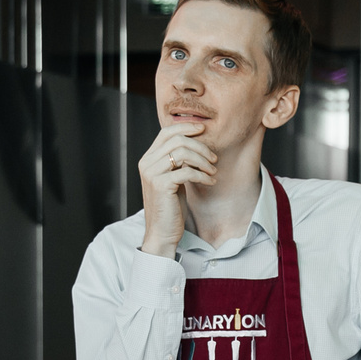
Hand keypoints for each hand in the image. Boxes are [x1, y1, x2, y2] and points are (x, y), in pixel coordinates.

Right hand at [135, 122, 214, 256]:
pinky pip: (187, 171)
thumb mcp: (173, 178)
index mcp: (148, 159)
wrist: (162, 232)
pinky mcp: (161, 185)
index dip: (186, 127)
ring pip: (183, 152)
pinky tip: (210, 181)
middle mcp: (147, 163)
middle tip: (214, 158)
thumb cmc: (170, 207)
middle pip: (177, 140)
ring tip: (213, 171)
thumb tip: (195, 143)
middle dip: (200, 146)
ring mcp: (152, 174)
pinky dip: (203, 175)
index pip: (166, 132)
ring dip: (203, 160)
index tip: (204, 129)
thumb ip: (177, 161)